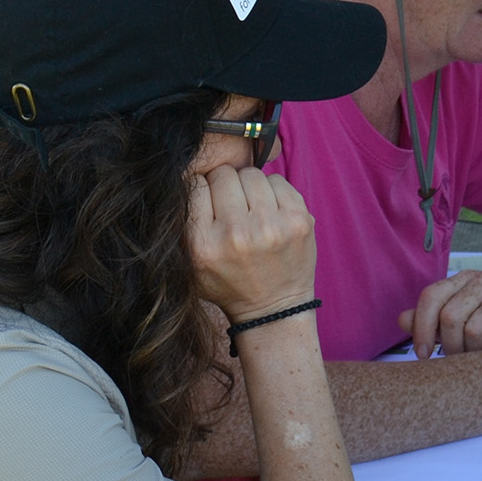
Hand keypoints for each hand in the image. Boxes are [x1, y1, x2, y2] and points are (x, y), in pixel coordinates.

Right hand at [187, 166, 317, 324]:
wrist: (274, 308)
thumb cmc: (228, 282)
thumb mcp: (190, 263)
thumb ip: (182, 223)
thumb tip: (186, 172)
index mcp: (203, 245)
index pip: (194, 184)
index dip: (201, 189)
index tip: (209, 202)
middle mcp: (236, 235)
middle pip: (223, 174)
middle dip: (225, 186)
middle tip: (232, 206)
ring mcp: (271, 226)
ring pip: (251, 174)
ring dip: (249, 187)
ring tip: (251, 209)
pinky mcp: (299, 220)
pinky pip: (278, 180)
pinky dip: (272, 191)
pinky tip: (270, 211)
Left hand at [403, 268, 481, 358]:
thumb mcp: (458, 317)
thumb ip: (428, 319)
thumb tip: (401, 320)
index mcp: (463, 279)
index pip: (431, 296)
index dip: (421, 328)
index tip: (422, 354)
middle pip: (450, 317)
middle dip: (448, 346)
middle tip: (455, 358)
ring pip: (473, 330)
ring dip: (471, 352)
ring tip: (478, 355)